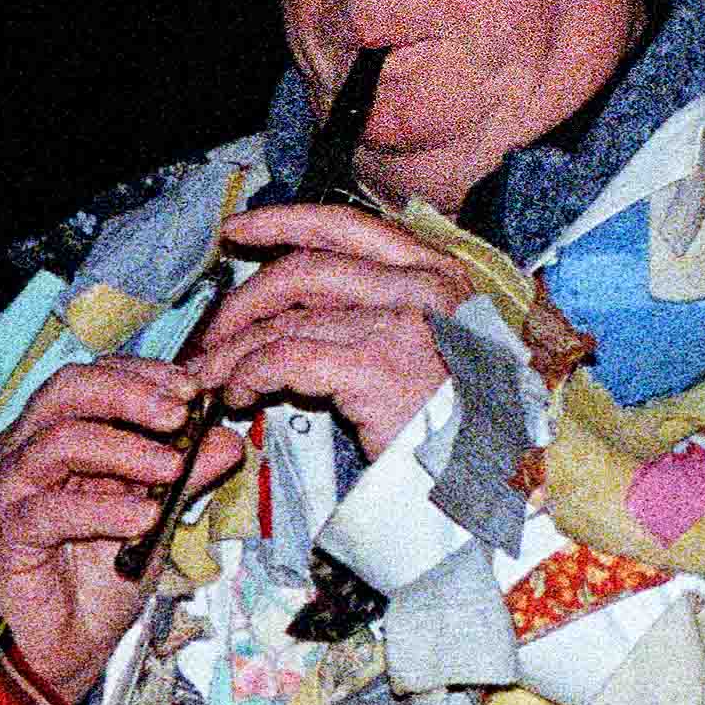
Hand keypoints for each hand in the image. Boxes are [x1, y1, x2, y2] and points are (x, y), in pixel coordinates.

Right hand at [0, 357, 246, 703]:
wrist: (60, 648)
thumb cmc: (94, 579)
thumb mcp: (153, 520)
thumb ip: (184, 478)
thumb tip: (228, 439)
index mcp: (58, 432)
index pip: (97, 377)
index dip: (145, 375)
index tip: (194, 389)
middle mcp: (27, 449)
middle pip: (70, 390)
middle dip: (131, 394)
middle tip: (181, 414)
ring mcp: (12, 489)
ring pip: (60, 441)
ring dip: (124, 449)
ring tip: (172, 468)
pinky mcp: (8, 534)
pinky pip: (52, 510)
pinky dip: (103, 510)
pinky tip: (145, 518)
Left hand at [189, 204, 462, 459]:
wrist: (493, 482)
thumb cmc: (461, 427)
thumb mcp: (432, 348)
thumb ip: (378, 314)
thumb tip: (301, 313)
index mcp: (436, 271)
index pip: (345, 225)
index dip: (282, 223)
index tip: (238, 233)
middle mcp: (422, 285)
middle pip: (304, 269)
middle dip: (244, 300)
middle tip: (212, 334)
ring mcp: (400, 322)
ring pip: (287, 319)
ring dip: (235, 349)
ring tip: (211, 377)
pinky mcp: (375, 367)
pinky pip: (286, 358)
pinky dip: (249, 374)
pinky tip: (238, 395)